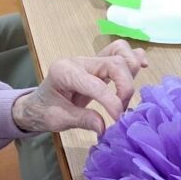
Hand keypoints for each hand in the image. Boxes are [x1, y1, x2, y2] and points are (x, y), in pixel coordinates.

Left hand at [12, 40, 148, 134]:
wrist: (37, 104)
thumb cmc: (45, 111)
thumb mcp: (58, 120)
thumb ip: (82, 120)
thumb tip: (104, 127)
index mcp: (64, 72)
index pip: (96, 84)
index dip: (111, 102)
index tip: (119, 119)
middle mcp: (79, 61)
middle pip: (114, 63)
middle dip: (125, 87)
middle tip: (121, 111)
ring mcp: (89, 60)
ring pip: (120, 52)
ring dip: (130, 72)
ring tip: (124, 96)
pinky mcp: (98, 63)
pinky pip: (119, 52)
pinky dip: (133, 58)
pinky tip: (142, 67)